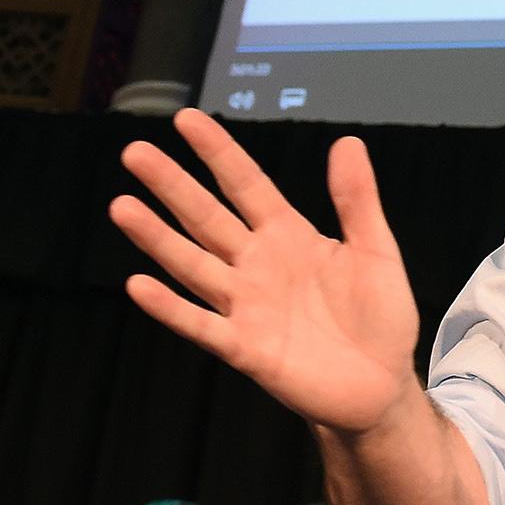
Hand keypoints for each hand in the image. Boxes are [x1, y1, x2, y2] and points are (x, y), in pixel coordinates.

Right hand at [110, 109, 421, 433]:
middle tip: (134, 151)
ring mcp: (247, 306)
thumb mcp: (376, 251)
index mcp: (289, 236)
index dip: (218, 153)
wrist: (383, 386)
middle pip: (208, 217)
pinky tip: (139, 285)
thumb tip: (347, 142)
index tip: (186, 119)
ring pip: (193, 264)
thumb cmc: (380, 318)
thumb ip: (357, 201)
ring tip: (122, 206)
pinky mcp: (245, 347)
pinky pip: (201, 325)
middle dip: (173, 185)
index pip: (246, 185)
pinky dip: (171, 307)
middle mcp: (258, 265)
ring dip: (158, 238)